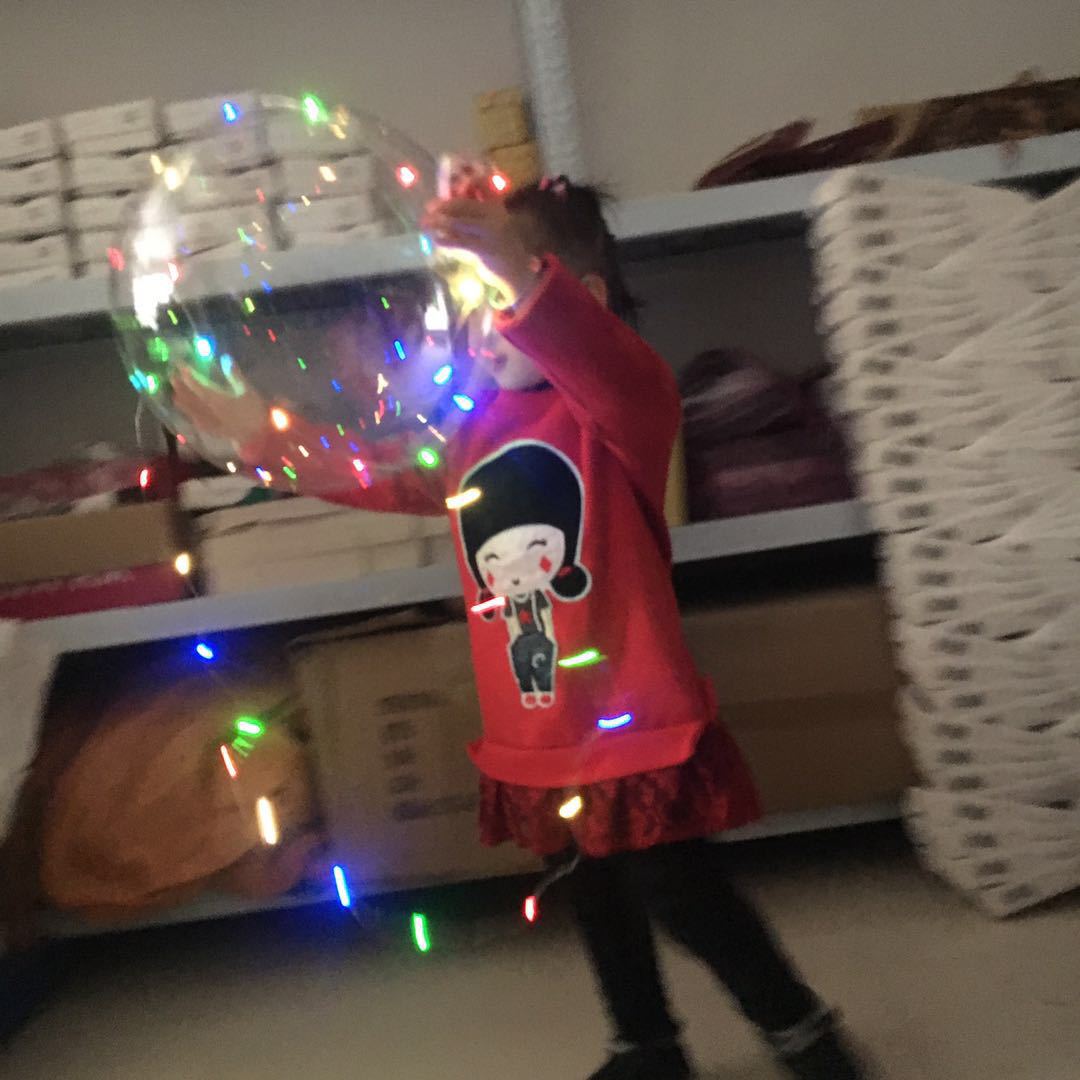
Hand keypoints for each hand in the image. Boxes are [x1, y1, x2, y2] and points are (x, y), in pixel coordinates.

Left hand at [171, 367, 267, 449]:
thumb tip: (226, 359)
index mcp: (215, 398)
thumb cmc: (255, 412)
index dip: (187, 374)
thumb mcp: (248, 391)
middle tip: (172, 376)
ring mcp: (208, 421)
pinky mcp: (212, 430)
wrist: (258, 436)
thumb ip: (235, 375)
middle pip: (188, 396)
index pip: (196, 384)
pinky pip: (196, 421)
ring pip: (189, 409)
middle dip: (179, 386)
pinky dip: (189, 415)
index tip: (180, 365)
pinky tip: (188, 414)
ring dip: (181, 400)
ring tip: (175, 393)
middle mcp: (207, 409)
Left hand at [422, 198, 537, 305]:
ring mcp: (490, 232)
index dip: (447, 199)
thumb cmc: (500, 250)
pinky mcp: (483, 249)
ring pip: (458, 223)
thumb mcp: (489, 230)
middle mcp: (494, 216)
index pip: (467, 197)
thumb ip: (471, 220)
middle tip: (426, 214)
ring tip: (426, 226)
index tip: (433, 204)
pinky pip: (459, 243)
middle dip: (440, 209)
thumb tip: (444, 218)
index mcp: (495, 207)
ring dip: (438, 223)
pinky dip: (445, 242)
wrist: (517, 272)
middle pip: (461, 207)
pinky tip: (436, 242)